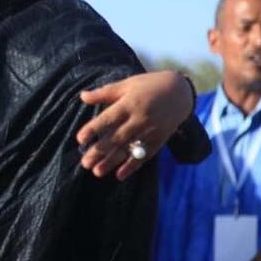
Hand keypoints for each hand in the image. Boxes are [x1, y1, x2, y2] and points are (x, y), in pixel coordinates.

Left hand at [76, 70, 192, 180]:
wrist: (180, 92)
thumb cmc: (149, 86)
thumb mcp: (127, 84)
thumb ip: (105, 93)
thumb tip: (82, 96)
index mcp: (129, 103)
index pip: (108, 119)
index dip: (93, 129)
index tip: (80, 139)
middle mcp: (139, 118)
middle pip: (116, 137)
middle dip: (99, 151)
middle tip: (85, 163)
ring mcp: (150, 130)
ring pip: (128, 149)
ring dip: (112, 162)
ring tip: (97, 172)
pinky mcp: (159, 139)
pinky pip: (144, 155)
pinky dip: (132, 166)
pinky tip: (120, 175)